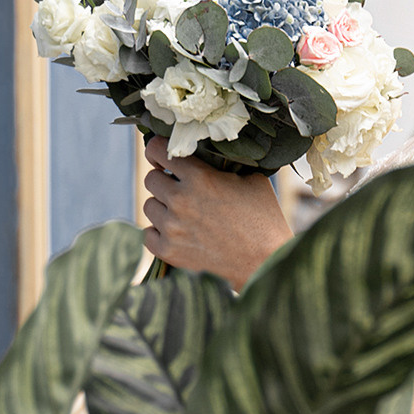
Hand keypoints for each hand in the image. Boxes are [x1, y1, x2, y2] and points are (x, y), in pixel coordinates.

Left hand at [141, 136, 291, 288]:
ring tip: (183, 215)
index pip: (158, 150)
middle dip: (164, 181)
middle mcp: (180, 200)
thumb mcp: (252, 180)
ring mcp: (172, 228)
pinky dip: (159, 233)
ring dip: (163, 208)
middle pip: (151, 179)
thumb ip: (224, 165)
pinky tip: (177, 233)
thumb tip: (209, 154)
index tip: (162, 158)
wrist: (266, 262)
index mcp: (199, 177)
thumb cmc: (264, 219)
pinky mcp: (169, 251)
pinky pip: (148, 234)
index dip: (158, 152)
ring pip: (149, 206)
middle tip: (180, 190)